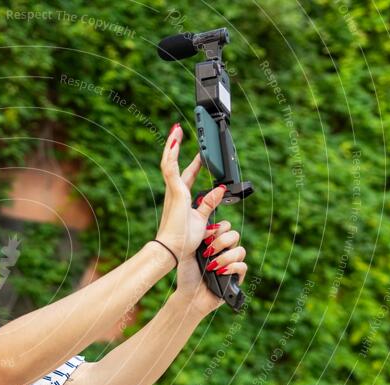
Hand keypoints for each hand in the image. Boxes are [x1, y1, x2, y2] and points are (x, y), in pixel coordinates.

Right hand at [155, 123, 227, 263]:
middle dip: (176, 147)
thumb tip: (219, 189)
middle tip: (179, 132)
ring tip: (176, 130)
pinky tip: (175, 142)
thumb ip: (209, 203)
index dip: (195, 163)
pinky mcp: (174, 192)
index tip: (200, 153)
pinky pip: (171, 169)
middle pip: (174, 163)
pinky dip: (172, 155)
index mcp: (181, 198)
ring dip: (172, 145)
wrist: (173, 250)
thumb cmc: (183, 239)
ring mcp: (173, 191)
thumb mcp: (202, 219)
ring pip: (169, 162)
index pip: (188, 175)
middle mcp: (174, 192)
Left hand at [175, 220, 247, 315]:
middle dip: (221, 241)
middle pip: (235, 235)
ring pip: (240, 250)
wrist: (188, 295)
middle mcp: (225, 251)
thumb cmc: (187, 274)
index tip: (206, 239)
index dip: (219, 229)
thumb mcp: (188, 252)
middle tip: (207, 252)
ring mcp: (232, 264)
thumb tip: (210, 227)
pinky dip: (231, 267)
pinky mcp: (236, 277)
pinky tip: (219, 272)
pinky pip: (243, 266)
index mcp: (214, 243)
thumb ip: (198, 237)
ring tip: (210, 266)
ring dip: (224, 257)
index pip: (225, 227)